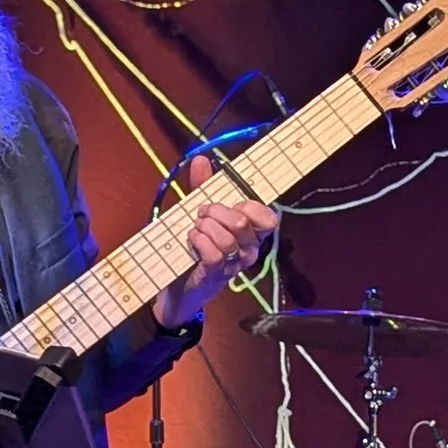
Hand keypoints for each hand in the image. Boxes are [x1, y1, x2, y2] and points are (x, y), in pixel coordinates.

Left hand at [152, 154, 278, 327]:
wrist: (179, 287)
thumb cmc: (196, 246)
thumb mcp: (202, 213)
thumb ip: (203, 187)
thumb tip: (201, 160)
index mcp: (252, 234)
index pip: (268, 219)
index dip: (249, 206)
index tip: (230, 203)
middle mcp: (249, 251)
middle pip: (242, 223)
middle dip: (216, 212)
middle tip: (202, 214)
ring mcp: (234, 265)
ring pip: (226, 239)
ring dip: (204, 228)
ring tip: (195, 229)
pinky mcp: (215, 275)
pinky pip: (213, 253)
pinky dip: (198, 241)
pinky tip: (192, 241)